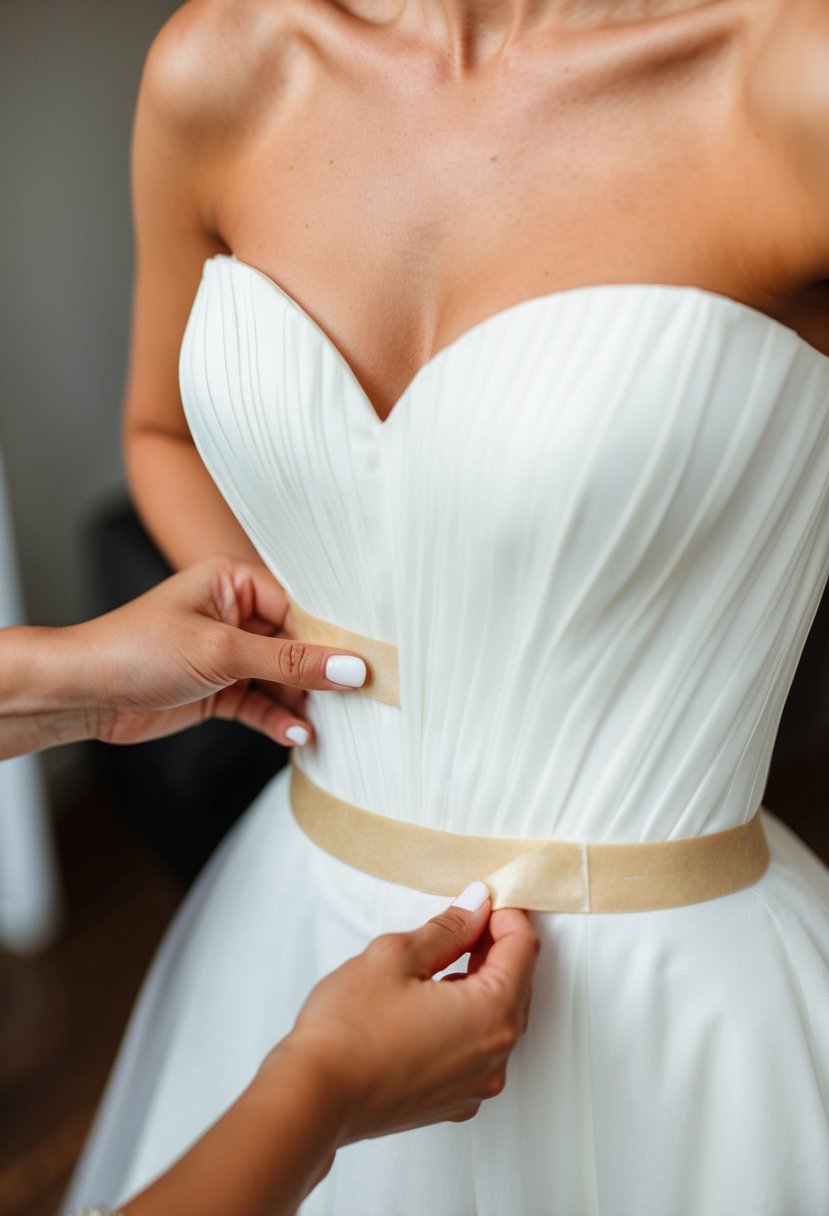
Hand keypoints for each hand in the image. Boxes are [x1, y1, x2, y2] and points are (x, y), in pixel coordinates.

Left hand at [62, 556, 365, 746]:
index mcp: (234, 581)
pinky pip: (262, 705)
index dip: (333, 637)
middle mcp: (234, 614)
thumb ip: (289, 662)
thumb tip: (347, 667)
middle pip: (297, 645)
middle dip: (322, 675)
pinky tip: (296, 736)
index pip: (301, 607)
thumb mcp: (222, 651)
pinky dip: (279, 721)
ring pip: (282, 680)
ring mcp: (227, 655)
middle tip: (359, 701)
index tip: (368, 664)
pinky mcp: (219, 690)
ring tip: (330, 726)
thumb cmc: (135, 649)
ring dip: (302, 704)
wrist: (81, 692)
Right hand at [261, 893, 538, 1144]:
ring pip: (497, 1020)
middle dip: (494, 949)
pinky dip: (464, 1022)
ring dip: (479, 985)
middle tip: (460, 924)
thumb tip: (475, 909)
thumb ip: (448, 928)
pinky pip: (475, 1051)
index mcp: (492, 1013)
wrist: (312, 1099)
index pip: (523, 949)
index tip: (481, 902)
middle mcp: (495, 1056)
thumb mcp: (397, 955)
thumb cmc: (349, 1030)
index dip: (505, 916)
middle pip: (516, 985)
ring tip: (438, 963)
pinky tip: (428, 1006)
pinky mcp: (452, 1102)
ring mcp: (475, 1086)